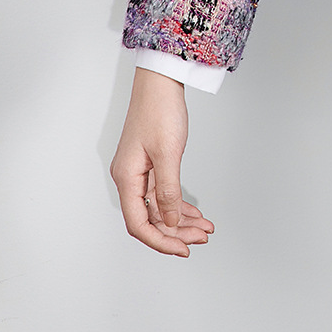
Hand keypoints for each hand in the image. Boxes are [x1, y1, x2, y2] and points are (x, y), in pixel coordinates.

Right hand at [110, 67, 214, 256]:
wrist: (161, 82)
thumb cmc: (160, 111)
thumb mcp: (168, 154)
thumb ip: (169, 191)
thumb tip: (171, 222)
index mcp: (126, 178)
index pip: (139, 224)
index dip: (160, 241)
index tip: (182, 249)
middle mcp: (130, 178)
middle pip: (150, 219)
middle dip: (176, 232)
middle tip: (201, 238)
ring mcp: (140, 172)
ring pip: (159, 208)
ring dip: (181, 220)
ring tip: (204, 228)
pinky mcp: (151, 164)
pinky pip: (163, 194)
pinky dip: (179, 204)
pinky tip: (195, 213)